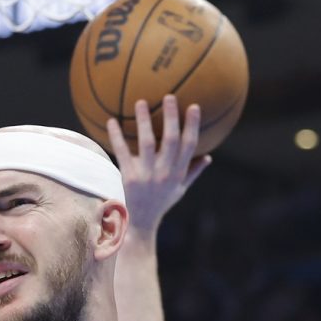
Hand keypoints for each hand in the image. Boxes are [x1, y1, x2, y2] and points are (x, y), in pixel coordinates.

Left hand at [107, 95, 209, 235]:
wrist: (140, 224)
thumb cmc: (161, 203)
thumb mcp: (180, 190)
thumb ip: (193, 172)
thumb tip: (209, 157)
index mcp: (178, 173)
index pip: (189, 145)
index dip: (193, 125)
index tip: (194, 106)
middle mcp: (164, 173)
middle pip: (170, 140)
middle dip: (171, 117)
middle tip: (169, 96)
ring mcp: (146, 175)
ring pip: (147, 144)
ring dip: (143, 122)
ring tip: (141, 102)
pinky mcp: (128, 178)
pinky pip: (122, 153)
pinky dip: (116, 136)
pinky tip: (111, 121)